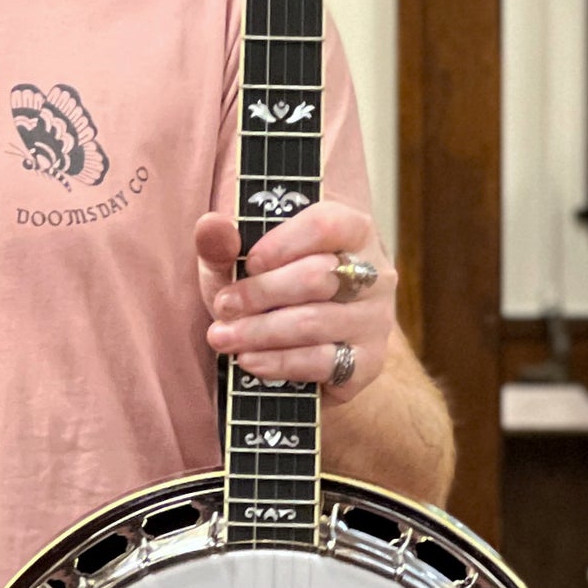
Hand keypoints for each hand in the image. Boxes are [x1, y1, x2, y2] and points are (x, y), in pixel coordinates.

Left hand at [196, 197, 395, 405]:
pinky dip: (278, 362)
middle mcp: (374, 272)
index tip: (249, 263)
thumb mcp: (240, 264)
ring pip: (315, 322)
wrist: (297, 350)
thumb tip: (211, 225)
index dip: (283, 243)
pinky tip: (249, 360)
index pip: (326, 225)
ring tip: (221, 338)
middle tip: (224, 307)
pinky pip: (322, 362)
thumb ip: (223, 243)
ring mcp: (376, 319)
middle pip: (317, 277)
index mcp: (352, 232)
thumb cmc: (269, 293)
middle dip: (260, 294)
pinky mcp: (369, 362)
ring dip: (259, 332)